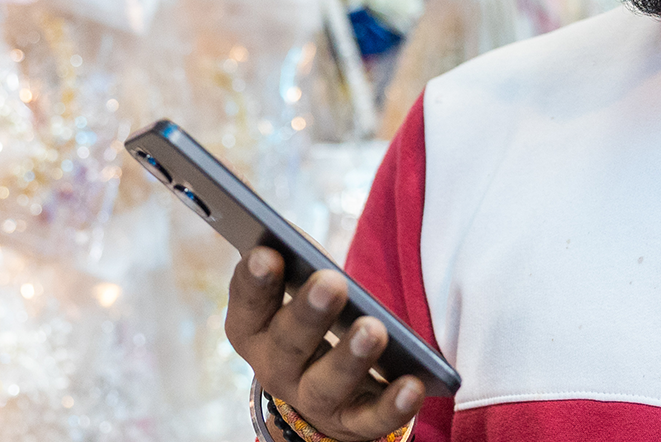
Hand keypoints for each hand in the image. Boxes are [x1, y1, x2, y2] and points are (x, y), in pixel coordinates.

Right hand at [225, 246, 424, 441]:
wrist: (321, 389)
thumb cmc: (308, 318)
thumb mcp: (294, 290)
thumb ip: (295, 262)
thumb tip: (295, 237)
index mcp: (251, 330)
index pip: (247, 304)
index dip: (255, 281)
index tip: (267, 253)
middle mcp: (273, 369)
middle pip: (287, 344)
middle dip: (309, 314)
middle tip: (331, 283)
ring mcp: (311, 401)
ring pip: (327, 384)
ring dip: (350, 358)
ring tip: (374, 329)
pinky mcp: (350, 424)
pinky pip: (371, 420)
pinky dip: (392, 406)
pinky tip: (413, 385)